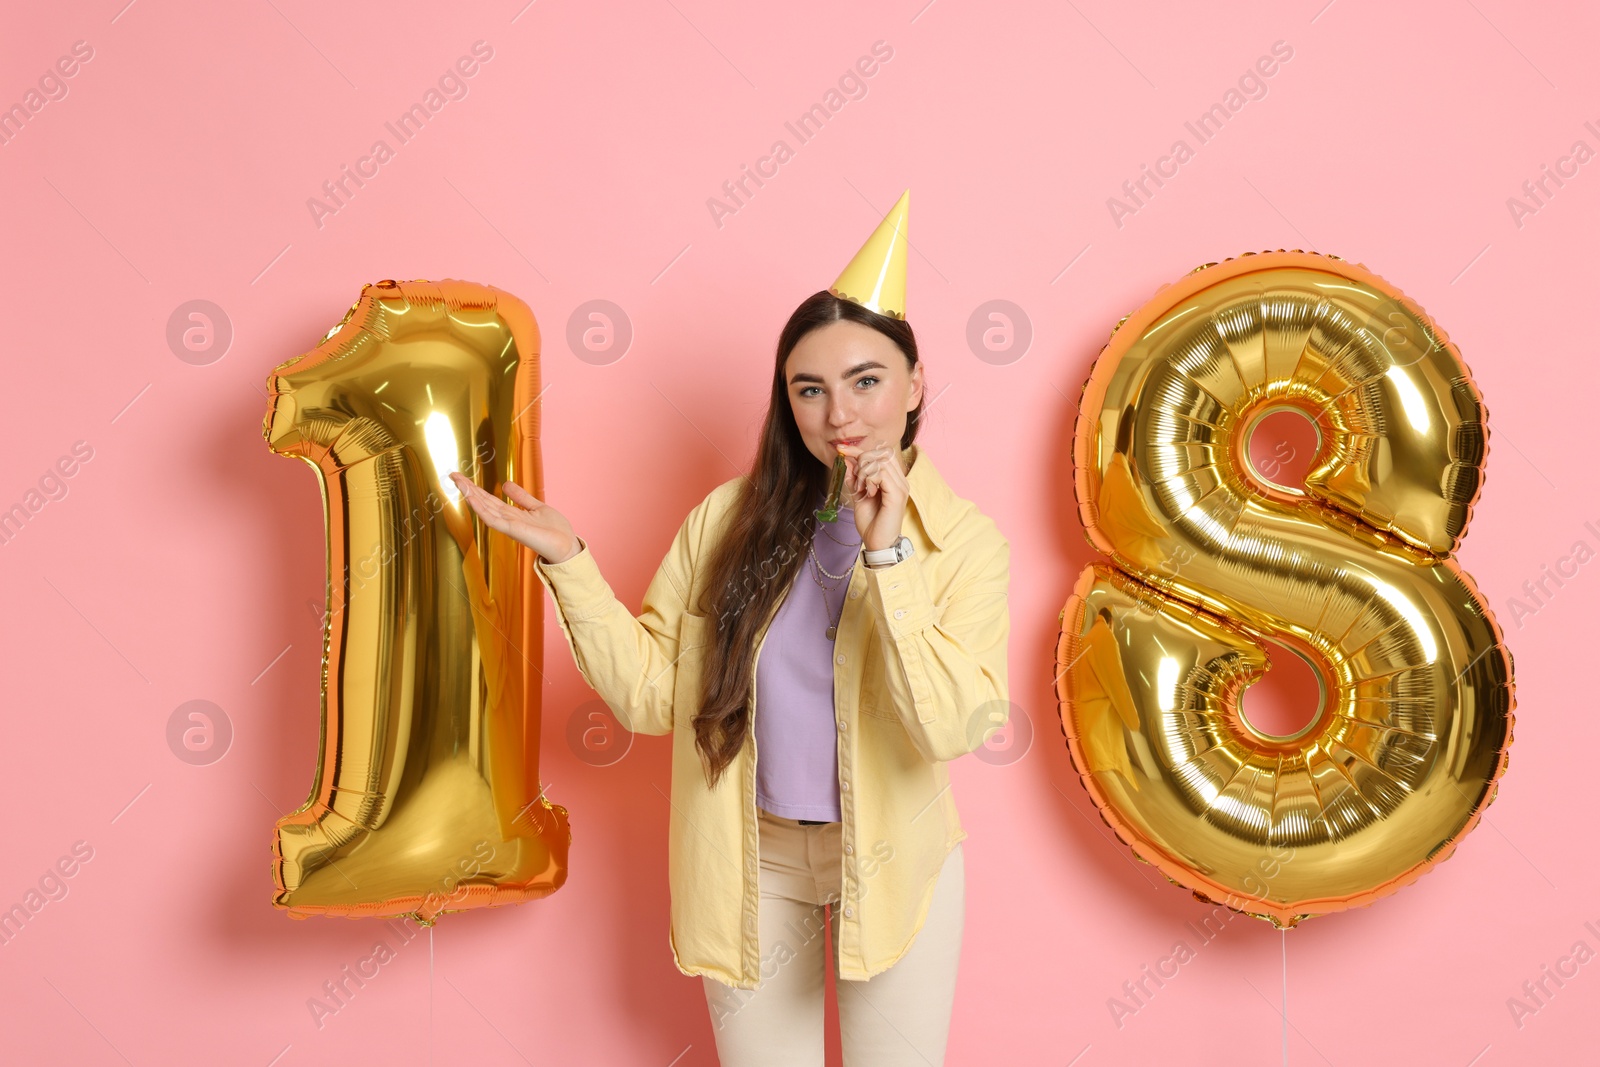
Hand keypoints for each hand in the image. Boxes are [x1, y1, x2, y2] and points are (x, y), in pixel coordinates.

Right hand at [448, 471, 579, 563]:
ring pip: (485, 508)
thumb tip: (505, 484)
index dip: (476, 488)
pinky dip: (481, 510)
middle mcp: (507, 519)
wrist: (566, 546)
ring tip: (459, 482)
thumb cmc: (555, 531)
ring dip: (471, 495)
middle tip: (453, 475)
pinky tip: (472, 499)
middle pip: (483, 501)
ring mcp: (508, 525)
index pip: (489, 499)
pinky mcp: (513, 530)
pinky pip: (493, 519)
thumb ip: (520, 497)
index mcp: (512, 514)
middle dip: (468, 489)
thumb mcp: (537, 507)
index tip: (462, 477)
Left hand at [836, 440, 906, 551]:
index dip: (859, 449)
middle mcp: (900, 480)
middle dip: (861, 460)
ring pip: (880, 462)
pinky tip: (868, 492)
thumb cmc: (871, 522)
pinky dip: (870, 479)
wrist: (877, 543)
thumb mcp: (858, 495)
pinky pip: (881, 474)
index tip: (841, 449)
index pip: (880, 453)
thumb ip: (854, 477)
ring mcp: (901, 486)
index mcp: (893, 479)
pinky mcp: (897, 494)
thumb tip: (846, 459)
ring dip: (864, 472)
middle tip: (856, 480)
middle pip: (881, 453)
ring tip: (861, 489)